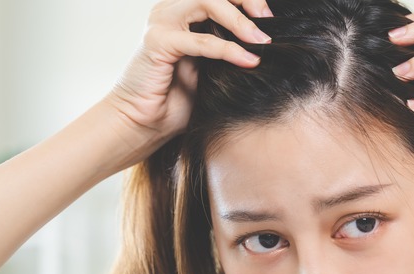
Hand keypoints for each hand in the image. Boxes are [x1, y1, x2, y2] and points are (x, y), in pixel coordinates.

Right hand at [104, 0, 272, 163]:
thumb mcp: (211, 66)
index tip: (270, 18)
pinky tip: (248, 60)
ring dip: (239, 20)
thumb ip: (228, 46)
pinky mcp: (158, 42)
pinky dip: (228, 50)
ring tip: (262, 41)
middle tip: (268, 21)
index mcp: (183, 12)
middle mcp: (170, 10)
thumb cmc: (176, 98)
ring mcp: (162, 23)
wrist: (143, 122)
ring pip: (207, 3)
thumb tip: (264, 40)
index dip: (246, 0)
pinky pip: (201, 41)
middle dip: (246, 1)